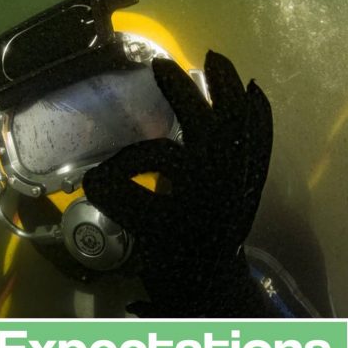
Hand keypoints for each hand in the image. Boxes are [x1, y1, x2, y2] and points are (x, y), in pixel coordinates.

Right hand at [82, 51, 275, 317]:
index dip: (127, 162)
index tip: (97, 177)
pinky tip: (254, 94)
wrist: (208, 284)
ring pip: (238, 123)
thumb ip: (116, 199)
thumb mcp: (140, 229)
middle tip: (160, 68)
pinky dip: (258, 117)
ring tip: (214, 63)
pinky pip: (260, 142)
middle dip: (183, 93)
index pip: (159, 156)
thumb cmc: (173, 259)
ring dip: (226, 91)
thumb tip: (88, 177)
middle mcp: (224, 176)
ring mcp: (241, 177)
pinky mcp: (250, 180)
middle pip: (206, 122)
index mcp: (196, 187)